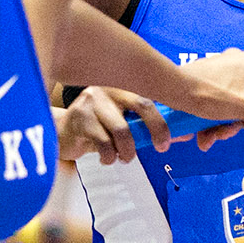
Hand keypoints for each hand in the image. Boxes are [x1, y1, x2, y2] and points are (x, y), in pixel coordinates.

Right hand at [56, 87, 186, 164]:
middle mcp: (108, 87)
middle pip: (142, 104)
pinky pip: (103, 142)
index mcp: (121, 85)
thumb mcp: (121, 122)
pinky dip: (110, 157)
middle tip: (159, 148)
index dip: (164, 119)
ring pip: (122, 129)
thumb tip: (183, 134)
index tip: (167, 141)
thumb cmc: (96, 128)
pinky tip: (107, 158)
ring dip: (128, 151)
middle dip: (156, 130)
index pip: (150, 96)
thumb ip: (145, 125)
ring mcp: (92, 100)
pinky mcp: (79, 117)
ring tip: (123, 157)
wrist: (61, 134)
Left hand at [166, 49, 243, 143]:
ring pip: (226, 103)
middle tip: (224, 133)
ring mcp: (217, 68)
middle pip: (243, 100)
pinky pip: (211, 100)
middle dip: (233, 123)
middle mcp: (235, 60)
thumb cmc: (214, 94)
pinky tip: (200, 133)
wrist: (176, 90)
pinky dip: (207, 118)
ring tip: (208, 138)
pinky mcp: (201, 77)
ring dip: (219, 126)